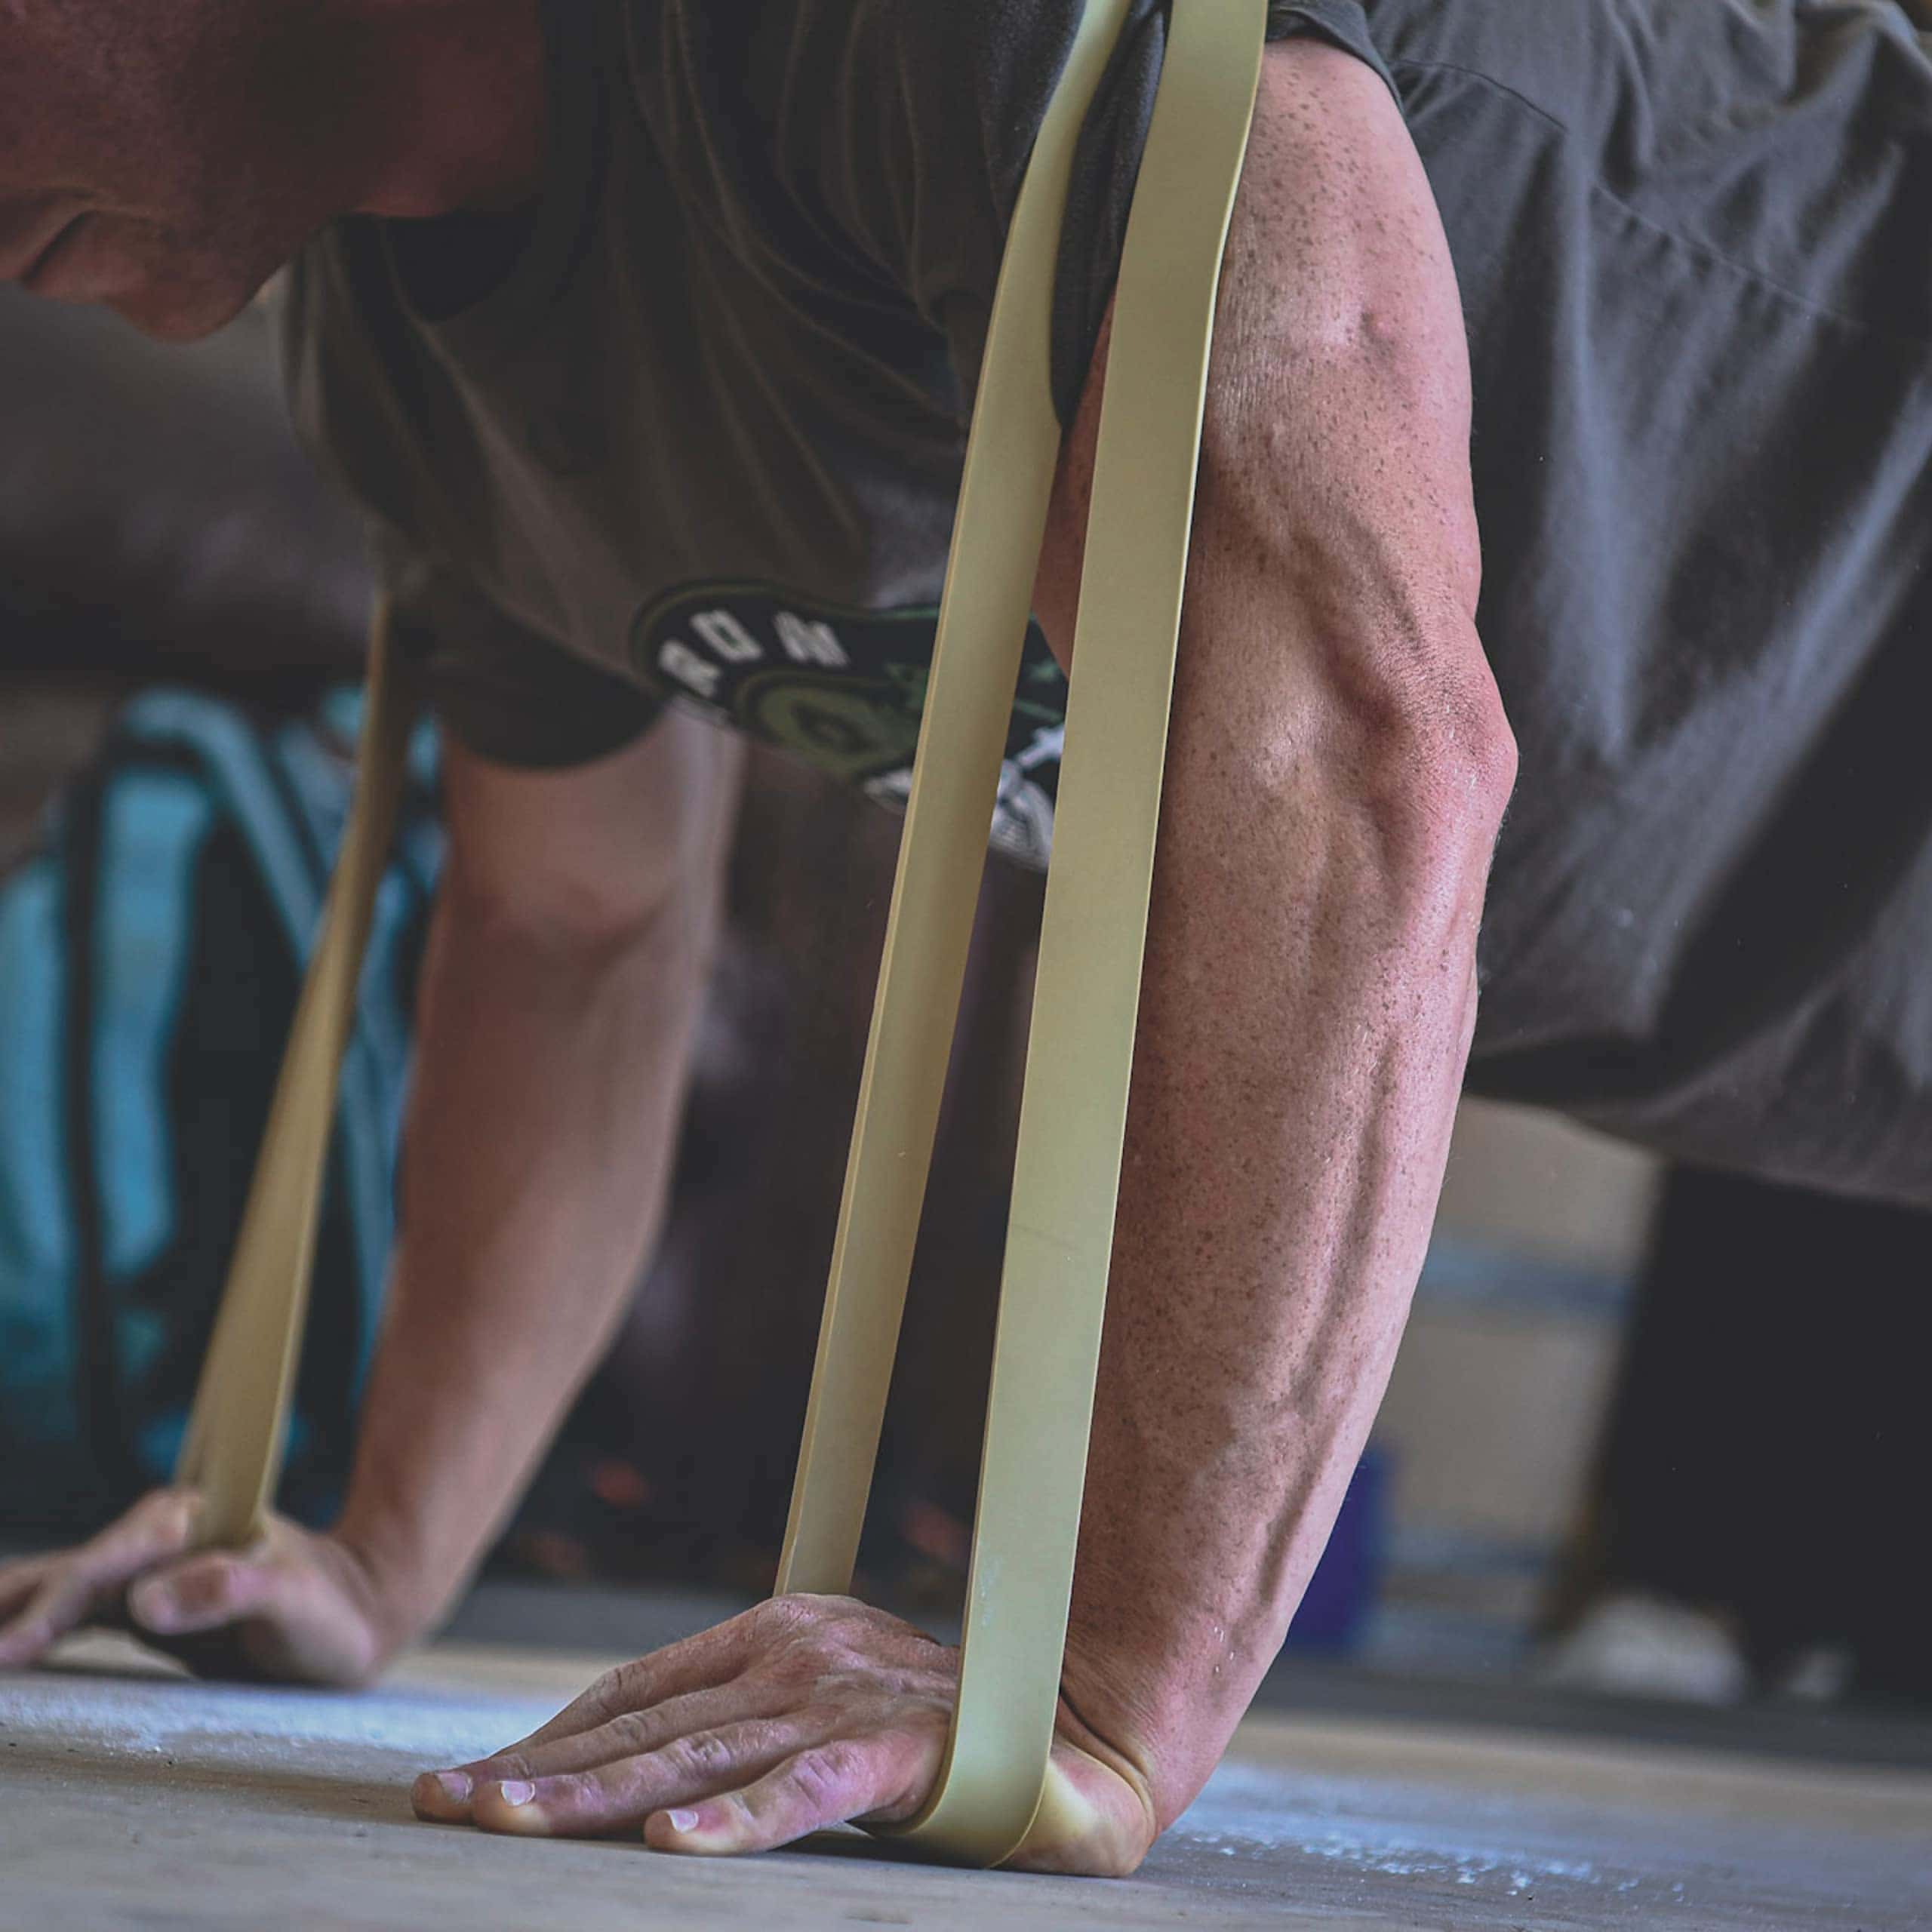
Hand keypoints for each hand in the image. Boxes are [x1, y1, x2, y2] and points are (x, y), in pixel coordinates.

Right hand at [0, 1488, 399, 1685]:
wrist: (355, 1616)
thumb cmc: (331, 1612)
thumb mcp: (295, 1602)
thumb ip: (231, 1591)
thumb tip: (145, 1601)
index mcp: (196, 1522)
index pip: (112, 1561)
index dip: (59, 1602)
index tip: (15, 1643)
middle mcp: (163, 1536)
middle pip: (75, 1570)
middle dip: (16, 1607)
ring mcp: (148, 1569)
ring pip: (62, 1584)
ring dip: (10, 1610)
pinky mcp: (142, 1603)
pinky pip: (74, 1611)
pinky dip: (31, 1624)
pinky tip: (1, 1642)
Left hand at [413, 1593, 1159, 1873]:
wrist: (1075, 1724)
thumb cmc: (940, 1725)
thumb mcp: (825, 1707)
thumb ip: (747, 1724)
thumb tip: (651, 1776)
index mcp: (774, 1632)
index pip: (636, 1692)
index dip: (550, 1738)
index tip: (471, 1781)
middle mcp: (794, 1655)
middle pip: (642, 1725)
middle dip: (535, 1772)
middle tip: (439, 1806)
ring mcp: (840, 1700)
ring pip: (695, 1759)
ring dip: (592, 1797)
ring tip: (502, 1824)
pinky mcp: (893, 1755)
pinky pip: (804, 1794)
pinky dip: (740, 1821)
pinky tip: (678, 1849)